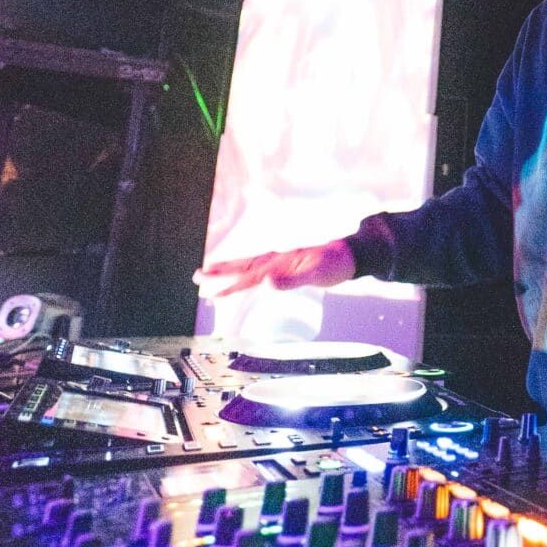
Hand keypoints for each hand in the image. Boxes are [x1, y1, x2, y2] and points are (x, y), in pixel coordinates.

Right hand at [194, 239, 356, 297]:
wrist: (350, 254)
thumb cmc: (334, 265)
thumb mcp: (315, 275)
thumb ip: (291, 280)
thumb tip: (266, 283)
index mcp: (279, 262)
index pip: (248, 276)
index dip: (229, 285)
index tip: (211, 292)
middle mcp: (276, 259)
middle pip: (242, 266)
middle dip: (220, 273)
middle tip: (197, 277)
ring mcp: (280, 259)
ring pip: (248, 264)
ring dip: (230, 269)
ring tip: (210, 273)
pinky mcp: (286, 262)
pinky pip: (259, 266)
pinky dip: (246, 270)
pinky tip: (242, 274)